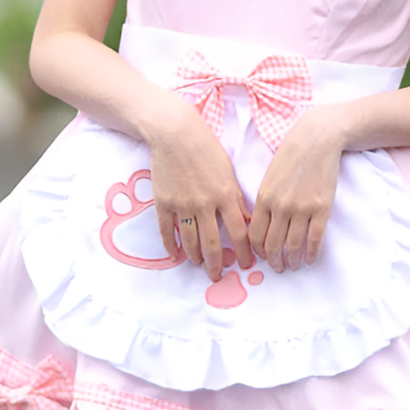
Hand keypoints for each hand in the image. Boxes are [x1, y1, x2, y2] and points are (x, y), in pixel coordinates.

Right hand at [145, 95, 251, 281]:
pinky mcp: (164, 203)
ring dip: (196, 256)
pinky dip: (171, 246)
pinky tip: (176, 254)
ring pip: (190, 241)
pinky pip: (167, 231)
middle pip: (214, 244)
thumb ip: (236, 198)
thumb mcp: (228, 171)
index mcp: (226, 195)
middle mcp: (205, 204)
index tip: (246, 265)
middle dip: (217, 264)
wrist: (175, 133)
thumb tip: (246, 222)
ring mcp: (183, 205)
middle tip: (218, 276)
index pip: (240, 233)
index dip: (244, 253)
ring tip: (199, 264)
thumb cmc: (206, 148)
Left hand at [249, 108, 342, 271]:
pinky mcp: (321, 208)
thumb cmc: (290, 157)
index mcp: (264, 199)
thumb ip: (264, 202)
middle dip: (274, 261)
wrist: (316, 140)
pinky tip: (310, 259)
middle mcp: (280, 207)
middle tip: (278, 267)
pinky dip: (312, 253)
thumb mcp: (269, 178)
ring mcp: (302, 209)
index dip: (258, 251)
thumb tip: (260, 227)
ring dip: (292, 260)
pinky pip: (315, 239)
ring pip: (293, 246)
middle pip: (273, 244)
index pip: (255, 235)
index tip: (262, 257)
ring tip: (293, 265)